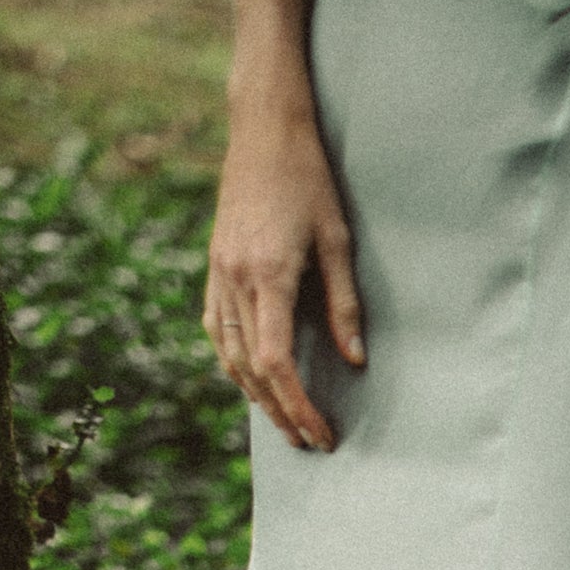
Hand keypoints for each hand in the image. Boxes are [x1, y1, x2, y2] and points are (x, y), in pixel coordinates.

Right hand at [204, 92, 364, 451]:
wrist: (263, 128)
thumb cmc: (309, 179)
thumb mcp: (338, 240)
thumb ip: (344, 303)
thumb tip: (354, 360)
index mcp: (267, 275)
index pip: (276, 363)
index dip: (297, 405)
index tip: (320, 433)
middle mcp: (234, 279)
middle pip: (251, 368)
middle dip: (279, 411)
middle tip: (307, 441)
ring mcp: (218, 272)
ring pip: (229, 353)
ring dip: (254, 394)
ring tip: (282, 421)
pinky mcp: (214, 264)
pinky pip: (218, 327)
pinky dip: (233, 360)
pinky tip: (251, 378)